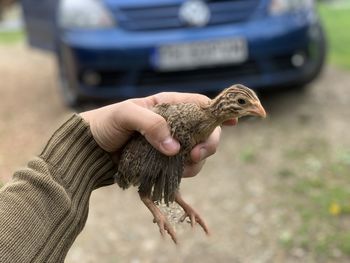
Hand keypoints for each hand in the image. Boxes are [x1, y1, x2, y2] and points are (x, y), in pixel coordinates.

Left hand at [80, 92, 235, 176]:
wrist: (92, 148)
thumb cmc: (107, 124)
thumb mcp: (125, 115)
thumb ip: (150, 124)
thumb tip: (174, 147)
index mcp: (168, 105)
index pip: (200, 104)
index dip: (218, 112)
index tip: (233, 121)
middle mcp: (174, 123)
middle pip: (206, 130)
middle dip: (208, 143)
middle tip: (196, 155)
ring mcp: (172, 143)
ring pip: (198, 151)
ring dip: (196, 161)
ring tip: (182, 167)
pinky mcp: (166, 160)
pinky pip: (186, 166)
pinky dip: (186, 171)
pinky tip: (175, 173)